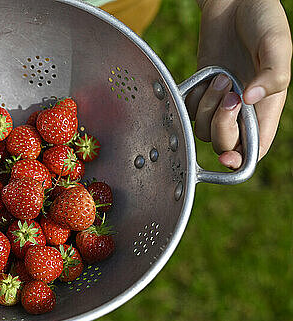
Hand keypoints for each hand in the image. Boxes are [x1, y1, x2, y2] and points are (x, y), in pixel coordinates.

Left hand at [186, 0, 290, 168]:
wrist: (235, 1)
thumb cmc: (262, 19)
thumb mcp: (276, 43)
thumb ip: (273, 73)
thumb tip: (250, 99)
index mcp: (268, 106)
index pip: (254, 149)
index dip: (240, 160)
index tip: (228, 156)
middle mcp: (243, 109)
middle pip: (224, 143)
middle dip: (222, 125)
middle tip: (229, 93)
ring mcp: (220, 101)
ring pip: (203, 129)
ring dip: (207, 107)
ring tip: (220, 76)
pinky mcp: (201, 90)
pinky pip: (189, 109)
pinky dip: (193, 97)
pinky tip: (207, 75)